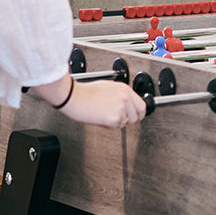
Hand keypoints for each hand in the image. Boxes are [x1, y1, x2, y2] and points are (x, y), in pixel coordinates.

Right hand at [29, 76, 146, 127]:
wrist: (74, 97)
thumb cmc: (85, 92)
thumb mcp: (107, 87)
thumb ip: (120, 95)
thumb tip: (127, 105)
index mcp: (124, 89)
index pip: (141, 105)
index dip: (139, 113)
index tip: (136, 116)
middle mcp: (125, 97)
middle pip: (137, 116)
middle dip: (129, 119)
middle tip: (118, 118)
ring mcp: (121, 108)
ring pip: (125, 122)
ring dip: (116, 122)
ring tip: (103, 113)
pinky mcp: (115, 118)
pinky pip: (116, 127)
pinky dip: (108, 125)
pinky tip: (100, 117)